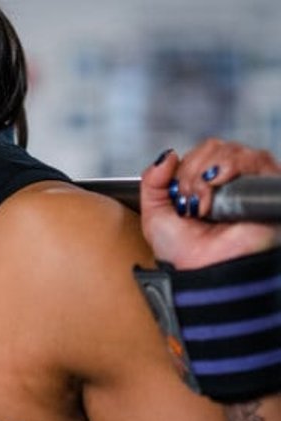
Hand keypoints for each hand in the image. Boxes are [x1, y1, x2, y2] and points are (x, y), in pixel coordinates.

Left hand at [140, 140, 280, 269]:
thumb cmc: (185, 253)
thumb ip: (152, 180)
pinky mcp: (268, 188)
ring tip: (202, 204)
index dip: (184, 167)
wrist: (205, 272)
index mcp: (208, 185)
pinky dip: (230, 168)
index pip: (200, 152)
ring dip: (207, 172)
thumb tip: (169, 154)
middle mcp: (232, 183)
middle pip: (215, 147)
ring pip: (232, 151)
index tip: (178, 194)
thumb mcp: (154, 214)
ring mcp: (250, 185)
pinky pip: (256, 159)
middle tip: (188, 201)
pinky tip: (217, 191)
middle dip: (193, 170)